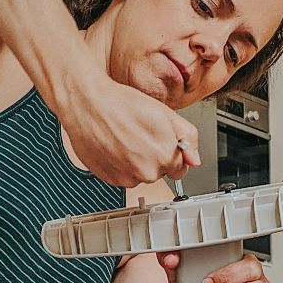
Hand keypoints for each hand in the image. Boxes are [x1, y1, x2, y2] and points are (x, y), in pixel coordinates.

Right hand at [53, 72, 199, 187]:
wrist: (87, 103)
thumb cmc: (121, 104)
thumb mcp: (165, 113)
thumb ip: (187, 138)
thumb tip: (194, 159)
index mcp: (166, 157)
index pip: (180, 168)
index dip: (172, 152)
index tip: (161, 140)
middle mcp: (147, 172)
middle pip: (160, 172)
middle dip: (154, 156)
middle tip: (140, 133)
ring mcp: (127, 178)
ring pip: (140, 175)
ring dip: (136, 161)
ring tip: (124, 138)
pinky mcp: (109, 179)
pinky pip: (122, 177)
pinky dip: (120, 165)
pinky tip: (114, 146)